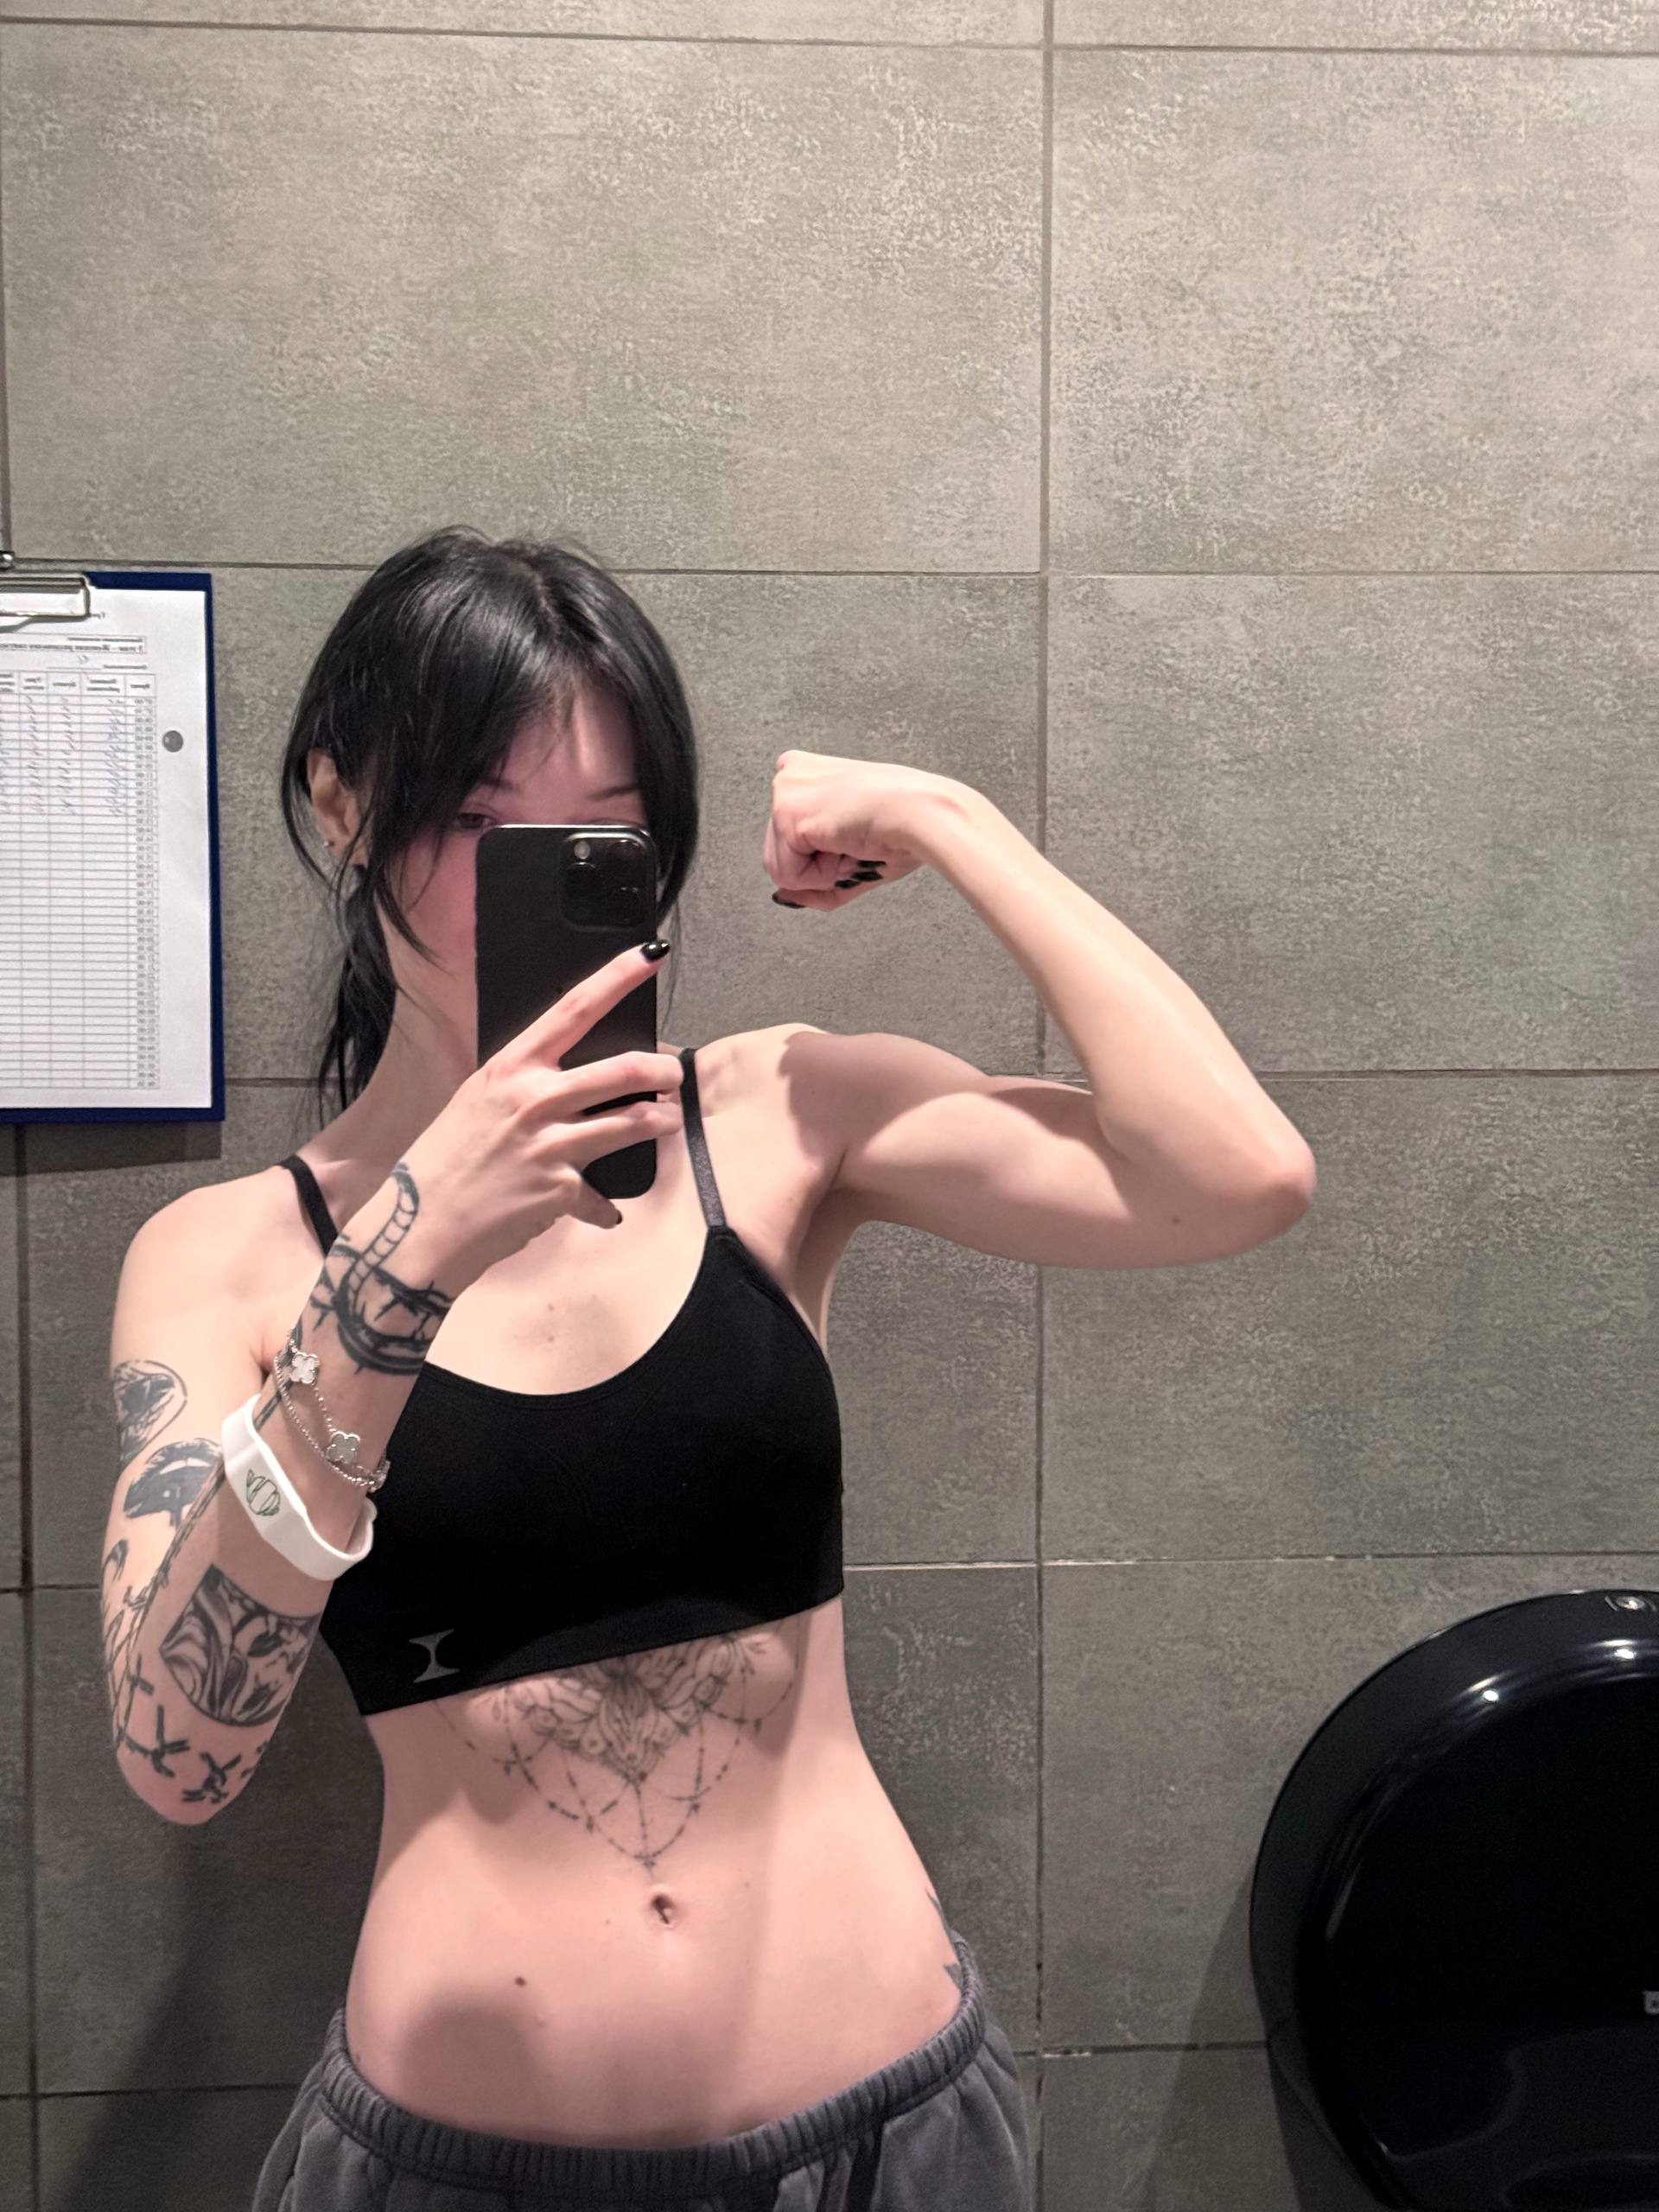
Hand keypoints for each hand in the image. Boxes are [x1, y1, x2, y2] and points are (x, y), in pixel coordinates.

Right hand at [397, 941, 683, 1285]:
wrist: (420, 1226)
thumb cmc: (446, 1162)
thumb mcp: (478, 1103)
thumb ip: (525, 1087)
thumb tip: (571, 1082)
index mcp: (510, 1068)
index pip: (573, 1009)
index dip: (617, 978)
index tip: (650, 954)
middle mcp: (532, 1098)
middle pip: (624, 1069)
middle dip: (662, 1071)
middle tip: (672, 1076)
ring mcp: (549, 1144)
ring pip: (633, 1121)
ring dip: (661, 1121)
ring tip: (665, 1121)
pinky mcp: (560, 1189)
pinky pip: (602, 1195)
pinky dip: (604, 1207)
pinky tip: (604, 1212)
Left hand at [763, 750, 968, 910]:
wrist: (920, 813)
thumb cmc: (902, 823)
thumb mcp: (849, 850)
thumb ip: (811, 874)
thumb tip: (781, 896)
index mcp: (808, 773)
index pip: (790, 834)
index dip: (824, 851)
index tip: (854, 832)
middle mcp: (790, 775)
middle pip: (781, 852)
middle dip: (820, 863)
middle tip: (856, 841)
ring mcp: (784, 792)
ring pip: (781, 866)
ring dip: (821, 871)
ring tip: (851, 842)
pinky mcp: (786, 815)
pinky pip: (788, 875)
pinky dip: (821, 876)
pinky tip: (845, 844)